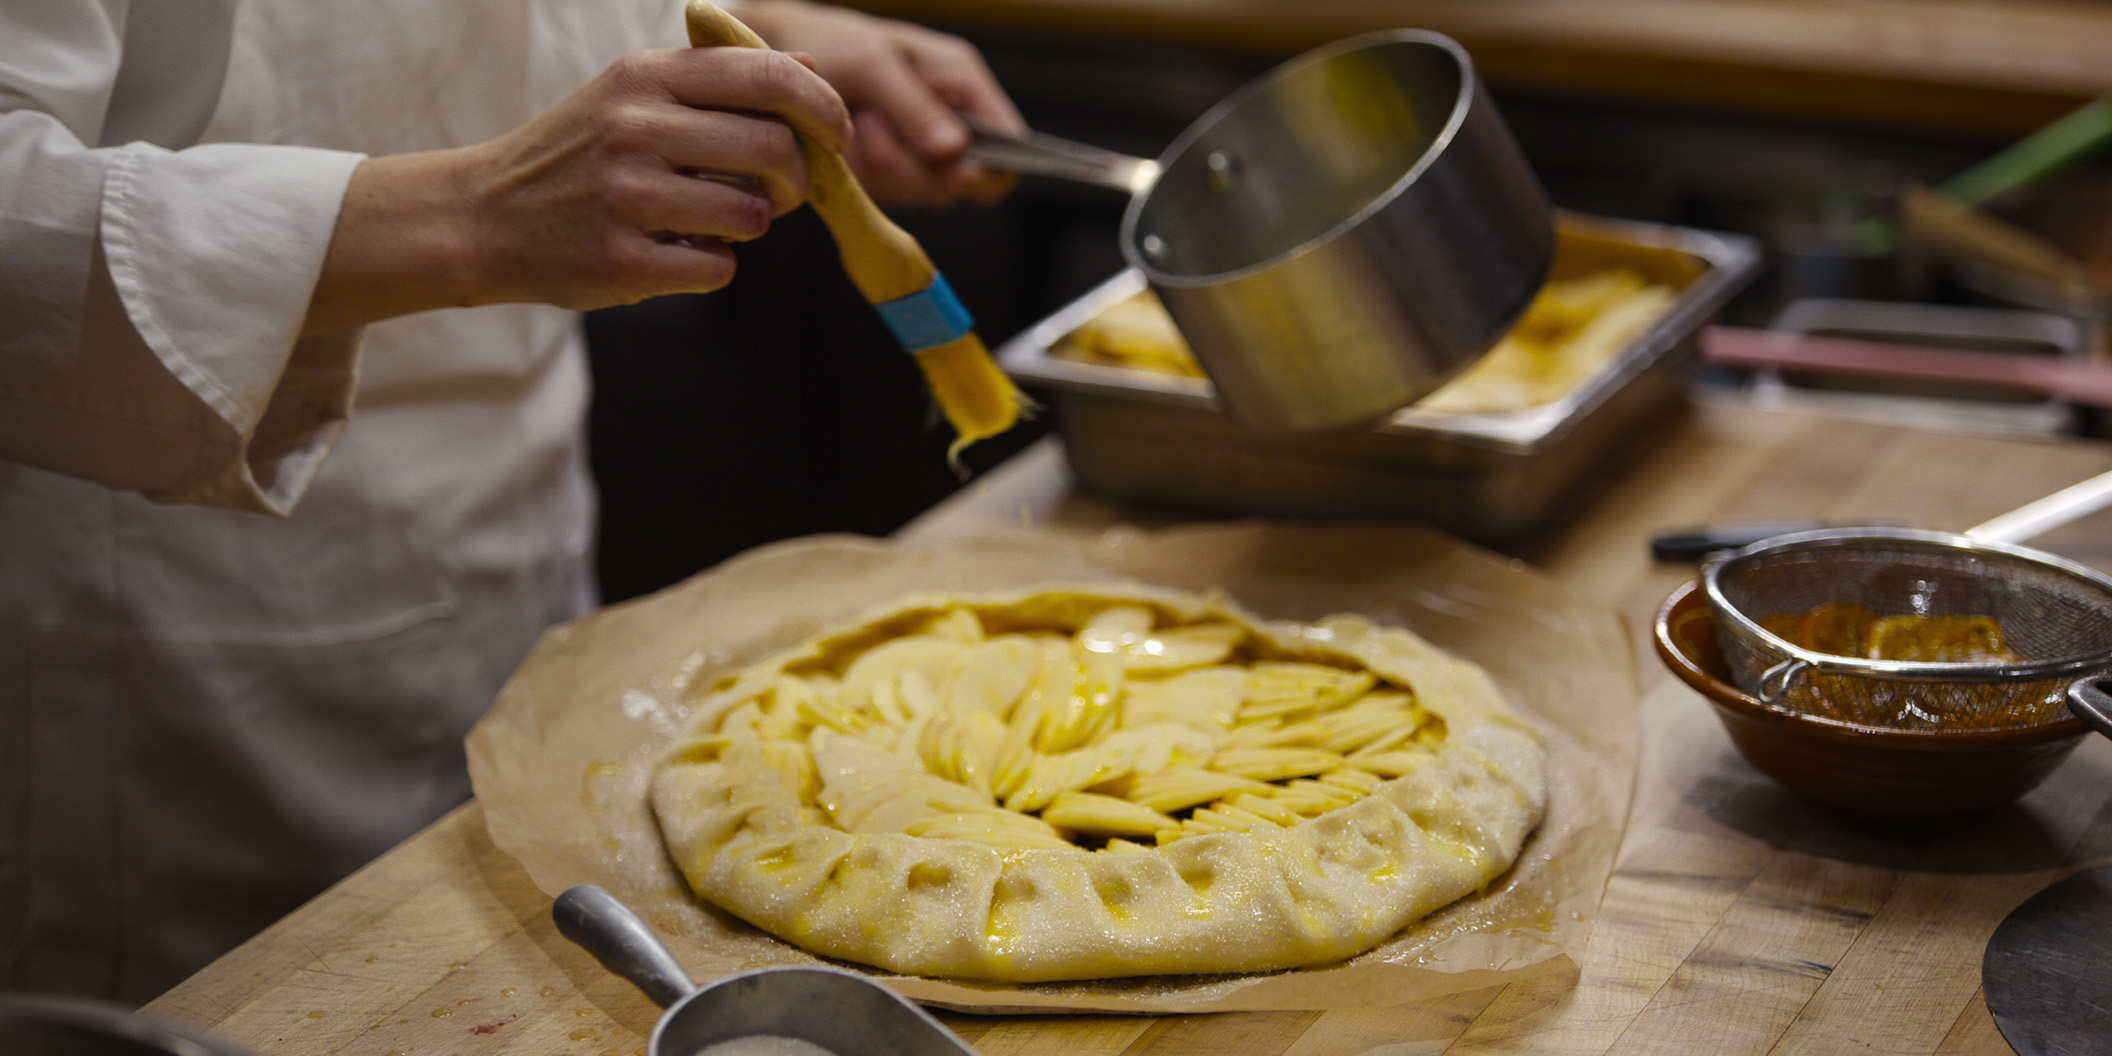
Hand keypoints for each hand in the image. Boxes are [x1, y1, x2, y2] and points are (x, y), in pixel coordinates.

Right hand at [302, 45, 852, 335]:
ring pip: (753, 218)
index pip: (769, 77)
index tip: (839, 134)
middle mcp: (636, 129)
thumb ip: (719, 80)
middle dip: (793, 179)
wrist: (483, 216)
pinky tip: (674, 251)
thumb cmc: (577, 155)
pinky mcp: (623, 261)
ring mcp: (627, 197)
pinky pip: (719, 268)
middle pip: (774, 151)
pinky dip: (712, 265)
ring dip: (749, 226)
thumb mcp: (634, 94)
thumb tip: (808, 66)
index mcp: (646, 77)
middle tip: (776, 191)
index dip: (824, 106)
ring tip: (707, 219)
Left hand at [731, 0, 1025, 208]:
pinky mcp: (892, 172)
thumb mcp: (873, 64)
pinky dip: (864, 174)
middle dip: (912, 163)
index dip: (989, 166)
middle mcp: (949, 119)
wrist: (778, 58)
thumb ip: (916, 107)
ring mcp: (920, 150)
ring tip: (857, 122)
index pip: (1010, 144)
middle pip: (962, 180)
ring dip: (882, 166)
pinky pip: (890, 195)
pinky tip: (847, 142)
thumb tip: (956, 150)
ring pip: (922, 192)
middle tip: (873, 122)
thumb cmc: (832, 42)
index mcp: (963, 82)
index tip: (947, 167)